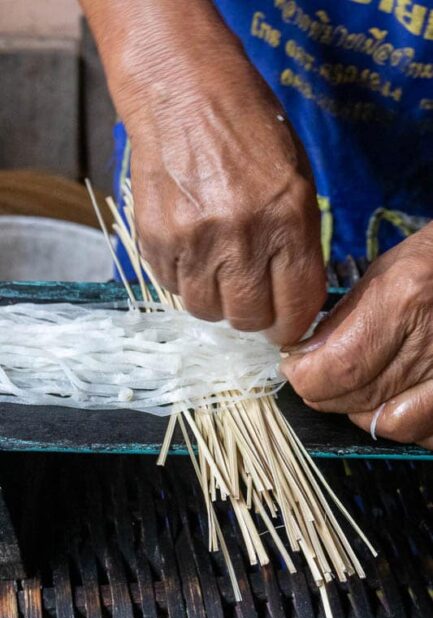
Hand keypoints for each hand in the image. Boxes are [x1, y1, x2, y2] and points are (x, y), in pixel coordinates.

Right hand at [82, 0, 324, 343]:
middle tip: (251, 295)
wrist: (184, 94)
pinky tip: (192, 247)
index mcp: (288, 222)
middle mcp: (240, 240)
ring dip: (216, 299)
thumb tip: (292, 297)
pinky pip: (172, 287)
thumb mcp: (297, 183)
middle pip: (247, 318)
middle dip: (253, 315)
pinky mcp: (154, 241)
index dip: (291, 325)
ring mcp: (192, 243)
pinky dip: (185, 279)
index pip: (295, 308)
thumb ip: (298, 245)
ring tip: (218, 267)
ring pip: (206, 310)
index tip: (284, 323)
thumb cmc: (251, 132)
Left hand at [281, 224, 432, 448]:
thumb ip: (342, 318)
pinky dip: (400, 422)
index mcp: (404, 300)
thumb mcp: (384, 271)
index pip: (341, 366)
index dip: (307, 377)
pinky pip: (426, 431)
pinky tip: (390, 398)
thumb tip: (304, 357)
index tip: (293, 369)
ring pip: (392, 423)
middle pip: (361, 397)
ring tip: (351, 387)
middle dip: (324, 393)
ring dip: (360, 412)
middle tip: (313, 378)